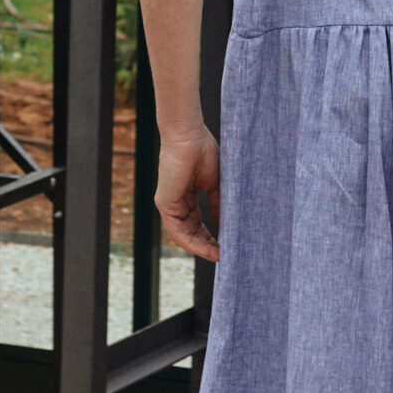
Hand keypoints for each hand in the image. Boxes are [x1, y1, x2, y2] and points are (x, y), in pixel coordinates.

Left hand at [156, 126, 220, 263]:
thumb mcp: (215, 184)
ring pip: (183, 236)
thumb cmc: (203, 152)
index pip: (198, 224)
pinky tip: (208, 248)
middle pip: (191, 232)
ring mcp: (169, 204)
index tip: (227, 246)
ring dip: (201, 248)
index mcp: (187, 196)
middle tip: (225, 255)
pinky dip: (192, 242)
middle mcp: (176, 203)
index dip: (212, 236)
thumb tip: (225, 225)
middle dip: (208, 246)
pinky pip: (177, 231)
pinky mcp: (165, 204)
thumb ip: (218, 205)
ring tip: (219, 256)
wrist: (189, 136)